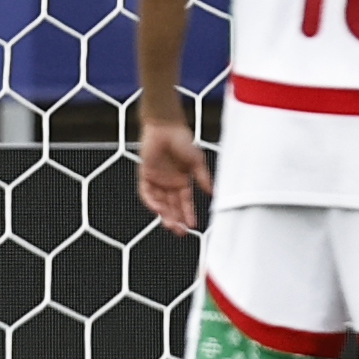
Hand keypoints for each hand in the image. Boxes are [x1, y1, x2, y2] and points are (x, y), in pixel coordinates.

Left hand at [137, 121, 211, 236]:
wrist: (165, 126)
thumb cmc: (182, 140)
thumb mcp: (197, 161)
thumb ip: (203, 177)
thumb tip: (213, 192)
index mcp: (182, 180)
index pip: (185, 202)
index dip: (188, 214)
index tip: (192, 225)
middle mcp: (170, 183)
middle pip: (172, 206)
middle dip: (176, 219)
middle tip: (180, 231)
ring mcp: (157, 180)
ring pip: (160, 203)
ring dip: (165, 214)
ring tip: (171, 224)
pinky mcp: (145, 175)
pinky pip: (147, 193)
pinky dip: (152, 202)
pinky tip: (159, 209)